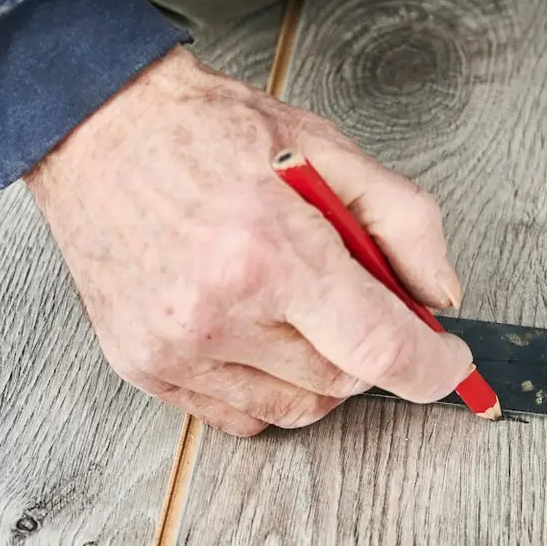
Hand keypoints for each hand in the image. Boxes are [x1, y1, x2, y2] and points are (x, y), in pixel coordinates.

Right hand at [25, 46, 471, 435]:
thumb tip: (439, 296)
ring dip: (317, 373)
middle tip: (349, 296)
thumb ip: (403, 220)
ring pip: (294, 408)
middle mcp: (218, 311)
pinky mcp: (144, 367)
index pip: (381, 351)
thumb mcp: (325, 147)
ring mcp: (176, 348)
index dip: (434, 368)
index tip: (449, 362)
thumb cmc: (206, 132)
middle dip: (366, 348)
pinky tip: (255, 333)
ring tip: (294, 308)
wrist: (98, 129)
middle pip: (342, 382)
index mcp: (272, 250)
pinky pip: (238, 416)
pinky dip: (265, 387)